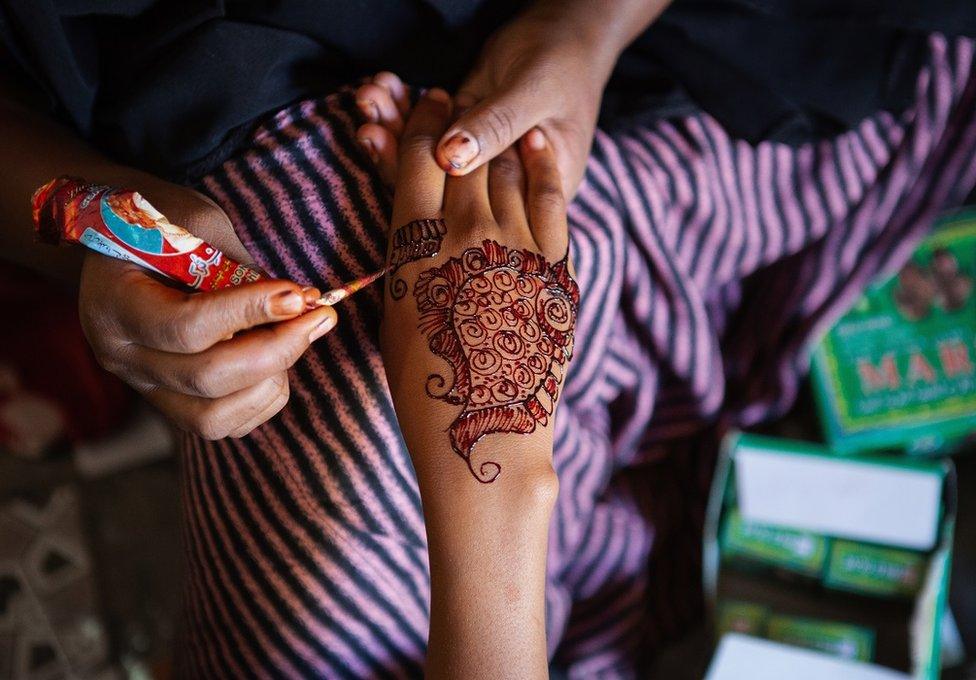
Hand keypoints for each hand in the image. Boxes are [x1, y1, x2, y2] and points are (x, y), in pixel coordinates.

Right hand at [78, 184, 336, 439]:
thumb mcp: (197, 222)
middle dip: (277, 349)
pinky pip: (226, 425)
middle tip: (320, 316)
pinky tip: (280, 358)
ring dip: (273, 377)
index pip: (185, 327)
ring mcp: (146, 388)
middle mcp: (124, 357)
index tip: (297, 295)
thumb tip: (300, 303)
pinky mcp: (173, 406)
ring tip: (295, 335)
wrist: (130, 244)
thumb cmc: (167, 223)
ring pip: (216, 416)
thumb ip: (239, 266)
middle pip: (207, 378)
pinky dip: (265, 397)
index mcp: (116, 305)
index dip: (249, 313)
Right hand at [379, 89, 576, 485]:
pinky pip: (553, 198)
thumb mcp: (396, 315)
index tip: (423, 103)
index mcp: (416, 247)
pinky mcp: (556, 266)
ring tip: (493, 123)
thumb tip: (420, 221)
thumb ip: (408, 256)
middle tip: (452, 99)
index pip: (417, 160)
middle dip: (455, 122)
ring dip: (497, 139)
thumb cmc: (427, 385)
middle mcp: (467, 236)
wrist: (489, 431)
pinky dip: (544, 163)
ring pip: (508, 170)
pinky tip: (539, 141)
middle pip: (463, 157)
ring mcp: (518, 247)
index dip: (418, 123)